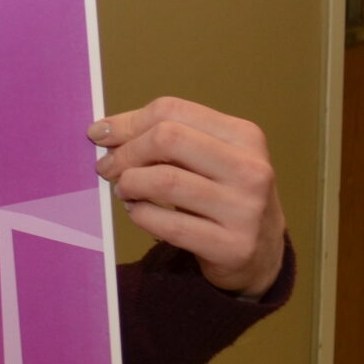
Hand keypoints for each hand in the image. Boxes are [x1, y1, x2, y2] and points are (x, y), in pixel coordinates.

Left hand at [88, 98, 285, 295]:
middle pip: (168, 138)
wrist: (263, 253)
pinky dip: (141, 215)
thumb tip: (105, 131)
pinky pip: (169, 225)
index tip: (101, 135)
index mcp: (244, 136)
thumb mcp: (208, 158)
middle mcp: (250, 168)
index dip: (128, 122)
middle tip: (108, 168)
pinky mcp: (233, 246)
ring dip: (129, 184)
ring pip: (165, 180)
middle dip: (126, 152)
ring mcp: (245, 209)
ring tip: (124, 191)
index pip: (172, 111)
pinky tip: (137, 212)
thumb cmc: (223, 196)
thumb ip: (166, 140)